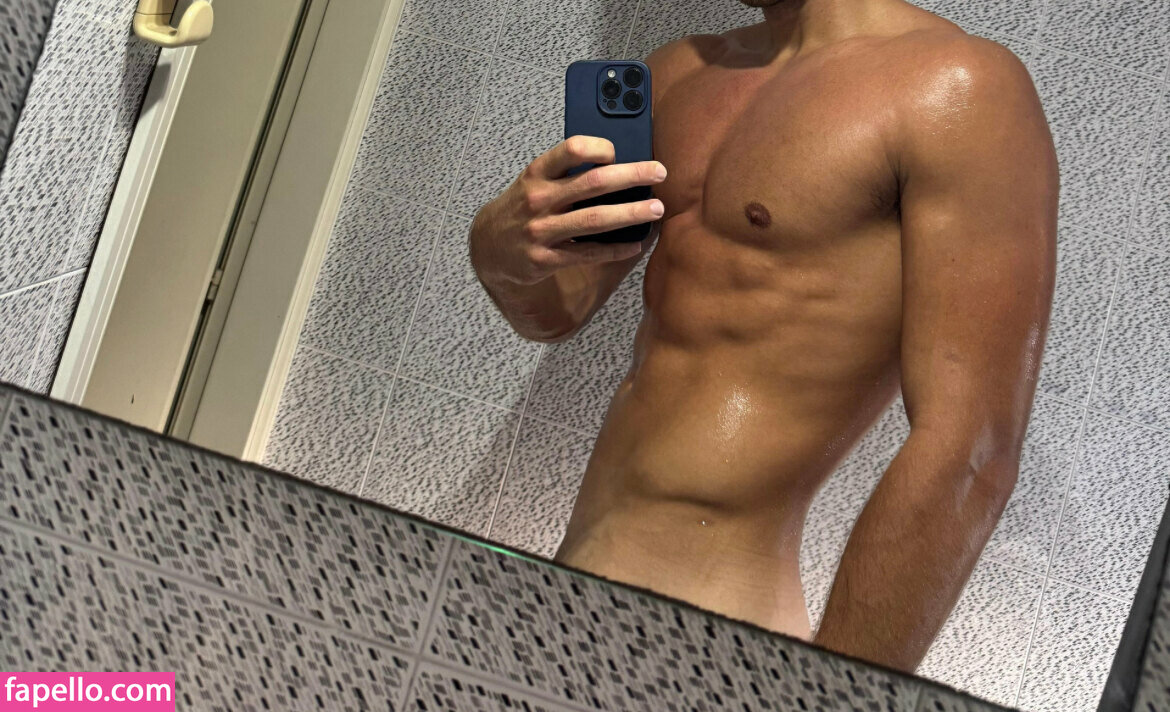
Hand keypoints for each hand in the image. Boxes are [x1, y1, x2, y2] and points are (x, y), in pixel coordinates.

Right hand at [470, 135, 665, 285]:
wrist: (487, 247)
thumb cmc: (521, 208)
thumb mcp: (533, 182)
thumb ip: (565, 173)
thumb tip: (617, 164)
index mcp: (537, 173)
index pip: (570, 150)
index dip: (599, 147)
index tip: (618, 151)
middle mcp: (539, 199)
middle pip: (593, 183)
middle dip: (632, 175)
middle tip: (659, 172)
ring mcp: (542, 231)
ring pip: (594, 220)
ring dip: (630, 213)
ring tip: (656, 209)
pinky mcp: (545, 259)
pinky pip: (587, 254)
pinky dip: (614, 249)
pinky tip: (635, 245)